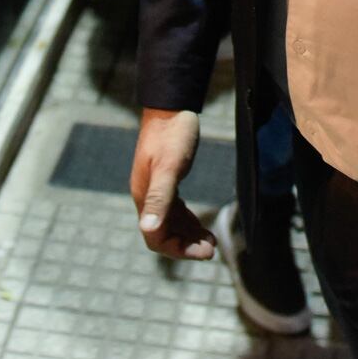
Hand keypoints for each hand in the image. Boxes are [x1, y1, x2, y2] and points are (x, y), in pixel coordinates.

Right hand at [128, 108, 215, 260]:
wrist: (171, 107)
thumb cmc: (173, 135)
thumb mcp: (170, 167)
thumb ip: (160, 198)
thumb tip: (147, 228)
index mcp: (145, 196)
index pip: (155, 237)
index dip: (178, 249)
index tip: (205, 252)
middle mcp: (147, 196)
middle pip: (162, 234)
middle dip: (186, 245)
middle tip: (212, 250)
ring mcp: (155, 188)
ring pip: (169, 223)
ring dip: (188, 235)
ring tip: (211, 242)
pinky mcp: (165, 180)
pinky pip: (174, 209)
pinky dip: (187, 221)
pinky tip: (201, 225)